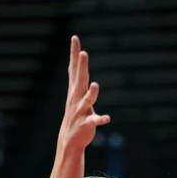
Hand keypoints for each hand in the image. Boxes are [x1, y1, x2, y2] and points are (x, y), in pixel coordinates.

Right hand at [57, 35, 110, 150]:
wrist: (70, 139)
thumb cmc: (75, 114)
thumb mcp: (74, 94)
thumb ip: (75, 78)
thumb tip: (73, 63)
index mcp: (75, 90)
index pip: (74, 68)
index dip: (74, 53)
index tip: (75, 38)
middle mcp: (76, 98)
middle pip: (80, 80)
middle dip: (81, 67)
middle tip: (83, 53)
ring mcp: (80, 111)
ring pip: (87, 100)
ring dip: (91, 93)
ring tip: (95, 85)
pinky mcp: (86, 124)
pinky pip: (94, 121)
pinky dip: (100, 119)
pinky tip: (107, 118)